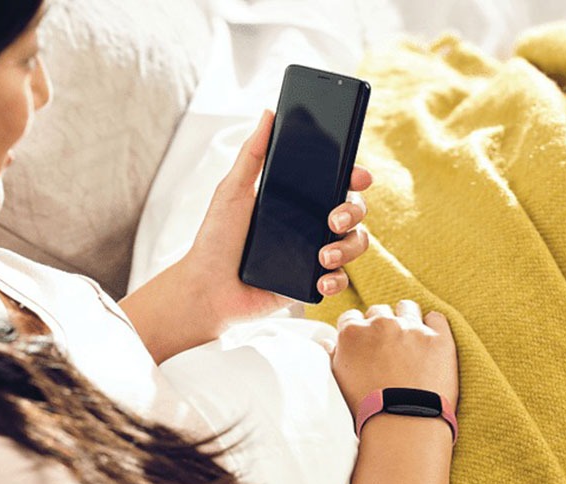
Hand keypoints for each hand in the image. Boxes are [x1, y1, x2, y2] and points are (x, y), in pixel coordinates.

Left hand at [181, 110, 372, 322]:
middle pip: (354, 209)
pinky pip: (340, 279)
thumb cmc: (216, 238)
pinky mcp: (311, 283)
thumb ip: (253, 153)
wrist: (208, 288)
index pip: (335, 181)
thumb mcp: (232, 190)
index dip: (354, 175)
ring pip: (355, 243)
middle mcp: (310, 223)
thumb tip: (269, 113)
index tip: (358, 175)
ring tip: (323, 256)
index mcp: (296, 198)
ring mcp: (314, 253)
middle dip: (353, 211)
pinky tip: (320, 280)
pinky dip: (337, 280)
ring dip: (348, 248)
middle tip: (333, 219)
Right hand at [326, 301, 458, 416]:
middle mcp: (381, 323)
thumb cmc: (367, 408)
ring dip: (406, 319)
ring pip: (407, 308)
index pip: (352, 317)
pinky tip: (430, 341)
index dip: (359, 330)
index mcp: (353, 332)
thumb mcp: (338, 380)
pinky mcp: (438, 337)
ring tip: (410, 341)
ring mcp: (411, 328)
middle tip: (387, 347)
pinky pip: (436, 317)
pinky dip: (433, 325)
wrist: (403, 425)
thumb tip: (327, 341)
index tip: (365, 343)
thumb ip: (332, 354)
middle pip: (379, 311)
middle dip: (381, 325)